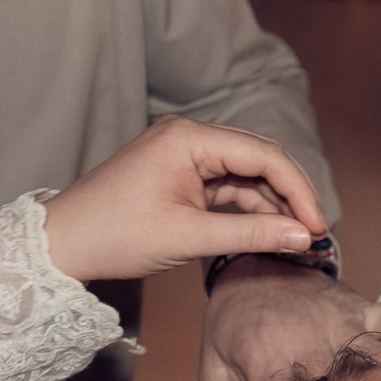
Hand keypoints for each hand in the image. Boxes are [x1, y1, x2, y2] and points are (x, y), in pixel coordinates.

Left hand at [42, 118, 326, 283]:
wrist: (63, 243)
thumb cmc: (115, 235)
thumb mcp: (188, 237)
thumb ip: (251, 233)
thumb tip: (303, 238)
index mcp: (189, 139)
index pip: (264, 155)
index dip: (298, 191)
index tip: (317, 227)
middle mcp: (190, 136)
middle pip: (260, 159)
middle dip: (290, 196)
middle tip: (313, 234)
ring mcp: (185, 154)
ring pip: (247, 174)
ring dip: (272, 205)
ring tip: (295, 239)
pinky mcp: (181, 174)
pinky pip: (227, 186)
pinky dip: (249, 209)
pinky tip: (268, 232)